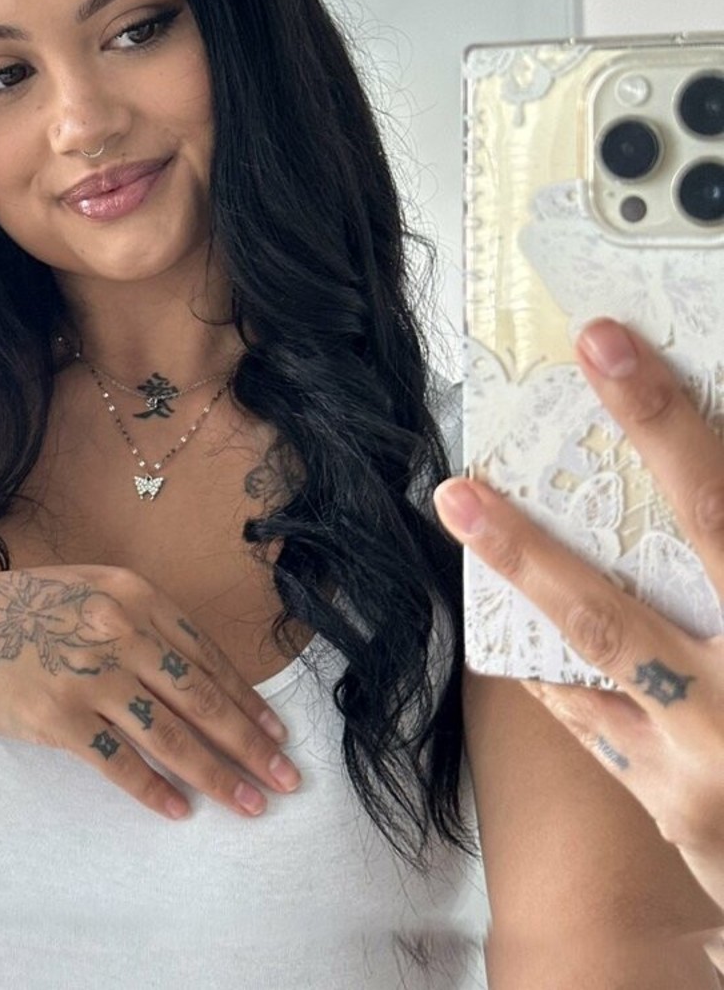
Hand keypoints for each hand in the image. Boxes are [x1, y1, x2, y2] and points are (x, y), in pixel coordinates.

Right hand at [0, 563, 302, 821]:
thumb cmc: (30, 611)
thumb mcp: (95, 594)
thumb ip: (146, 622)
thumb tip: (202, 673)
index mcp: (136, 597)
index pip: (207, 656)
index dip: (246, 699)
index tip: (276, 733)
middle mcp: (120, 632)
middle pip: (200, 697)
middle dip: (249, 743)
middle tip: (285, 778)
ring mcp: (90, 675)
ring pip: (170, 734)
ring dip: (215, 774)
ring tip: (249, 802)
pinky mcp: (59, 717)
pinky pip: (118, 761)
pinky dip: (153, 788)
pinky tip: (179, 809)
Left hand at [434, 319, 723, 915]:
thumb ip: (720, 543)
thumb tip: (687, 479)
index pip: (716, 510)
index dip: (661, 422)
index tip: (602, 346)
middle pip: (613, 613)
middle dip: (527, 547)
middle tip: (456, 487)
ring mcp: (699, 767)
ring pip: (585, 664)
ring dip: (522, 588)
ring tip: (466, 515)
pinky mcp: (675, 808)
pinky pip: (592, 720)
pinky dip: (557, 661)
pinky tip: (523, 614)